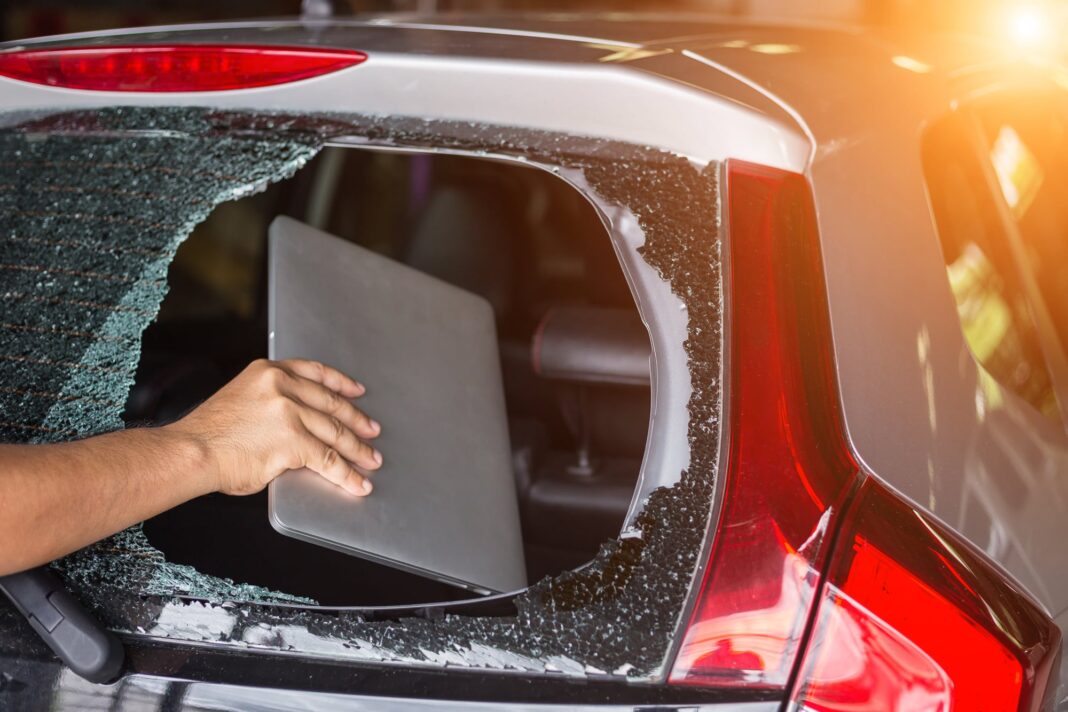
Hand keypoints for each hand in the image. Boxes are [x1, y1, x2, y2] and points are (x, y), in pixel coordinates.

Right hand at [166, 359, 381, 496]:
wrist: (191, 451)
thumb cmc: (209, 434)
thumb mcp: (244, 399)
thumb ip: (275, 404)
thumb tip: (301, 426)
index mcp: (269, 372)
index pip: (316, 373)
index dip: (341, 383)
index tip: (357, 391)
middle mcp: (282, 386)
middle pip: (331, 404)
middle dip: (356, 420)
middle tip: (372, 431)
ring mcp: (289, 412)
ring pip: (335, 433)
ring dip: (358, 450)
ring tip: (371, 460)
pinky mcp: (293, 441)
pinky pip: (328, 459)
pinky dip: (346, 474)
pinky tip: (357, 482)